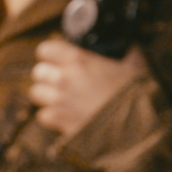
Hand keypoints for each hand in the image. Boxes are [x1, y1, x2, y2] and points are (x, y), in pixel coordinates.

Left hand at [30, 38, 147, 136]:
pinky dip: (50, 115)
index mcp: (79, 60)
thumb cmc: (136, 92)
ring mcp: (58, 100)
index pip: (45, 50)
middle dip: (47, 75)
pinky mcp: (58, 120)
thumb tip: (130, 48)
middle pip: (37, 72)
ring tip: (61, 98)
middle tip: (60, 80)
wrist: (136, 122)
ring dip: (46, 95)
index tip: (56, 59)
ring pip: (35, 93)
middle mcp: (63, 78)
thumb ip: (126, 55)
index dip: (50, 54)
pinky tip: (64, 114)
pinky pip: (42, 115)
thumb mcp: (133, 65)